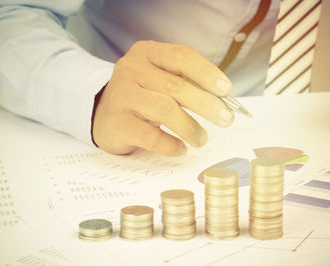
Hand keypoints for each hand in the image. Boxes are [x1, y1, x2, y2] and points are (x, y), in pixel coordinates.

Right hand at [92, 40, 233, 156]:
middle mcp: (131, 70)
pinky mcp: (117, 123)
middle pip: (176, 86)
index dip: (207, 73)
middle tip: (226, 120)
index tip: (226, 90)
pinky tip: (180, 148)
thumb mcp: (159, 80)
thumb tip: (222, 102)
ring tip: (202, 139)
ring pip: (165, 110)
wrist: (103, 115)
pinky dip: (170, 144)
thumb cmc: (141, 96)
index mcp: (146, 53)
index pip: (182, 57)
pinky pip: (150, 136)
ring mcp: (122, 96)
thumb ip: (185, 84)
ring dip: (190, 127)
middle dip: (206, 104)